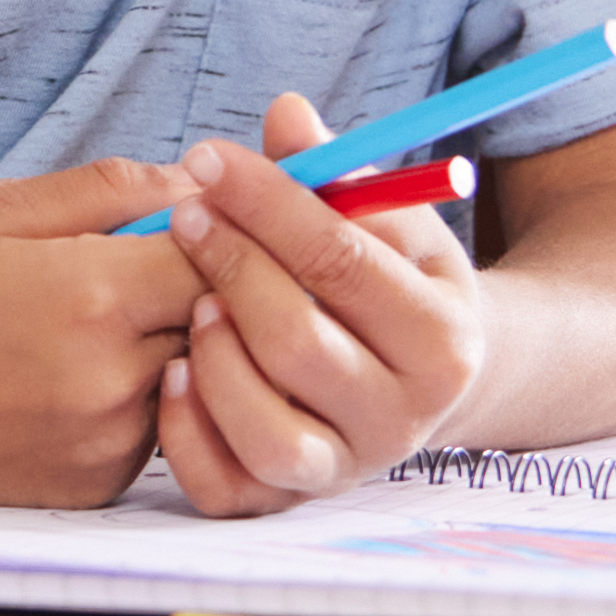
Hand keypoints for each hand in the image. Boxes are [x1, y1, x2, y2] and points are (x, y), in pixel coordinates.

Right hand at [0, 160, 213, 505]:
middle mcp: (114, 378)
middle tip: (169, 264)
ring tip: (107, 320)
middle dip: (211, 287)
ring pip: (198, 380)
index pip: (227, 256)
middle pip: (224, 323)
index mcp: (95, 295)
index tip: (210, 220)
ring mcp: (107, 442)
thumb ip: (107, 191)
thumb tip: (197, 184)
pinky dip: (141, 400)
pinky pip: (156, 431)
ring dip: (178, 346)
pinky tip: (78, 378)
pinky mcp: (94, 487)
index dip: (228, 231)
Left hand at [151, 93, 484, 513]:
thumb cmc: (393, 281)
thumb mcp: (388, 222)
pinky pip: (228, 488)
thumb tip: (286, 113)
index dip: (269, 205)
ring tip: (194, 302)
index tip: (211, 160)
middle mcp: (404, 417)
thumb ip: (337, 173)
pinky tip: (173, 374)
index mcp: (442, 340)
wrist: (426, 380)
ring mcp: (346, 468)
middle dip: (232, 269)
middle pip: (298, 343)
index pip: (343, 262)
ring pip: (267, 431)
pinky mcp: (290, 502)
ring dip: (214, 359)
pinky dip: (188, 436)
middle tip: (186, 216)